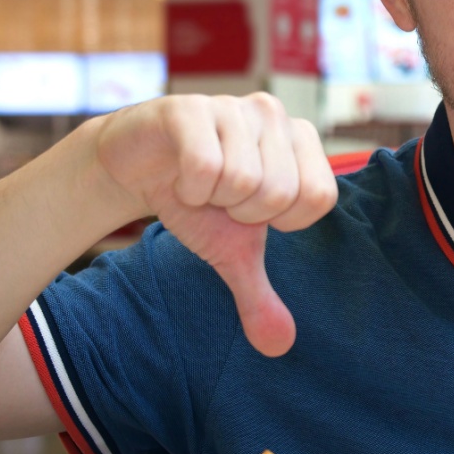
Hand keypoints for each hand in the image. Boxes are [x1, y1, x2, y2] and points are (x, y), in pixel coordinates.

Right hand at [92, 93, 337, 356]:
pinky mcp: (190, 108)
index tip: (249, 209)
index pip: (318, 199)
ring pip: (241, 181)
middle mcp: (274, 114)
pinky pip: (204, 166)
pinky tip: (178, 173)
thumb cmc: (197, 202)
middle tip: (218, 195)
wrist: (135, 170)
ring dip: (210, 198)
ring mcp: (233, 106)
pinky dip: (186, 186)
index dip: (277, 221)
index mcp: (302, 140)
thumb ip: (258, 294)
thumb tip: (279, 348)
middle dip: (238, 211)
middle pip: (278, 193)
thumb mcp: (229, 252)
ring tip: (199, 182)